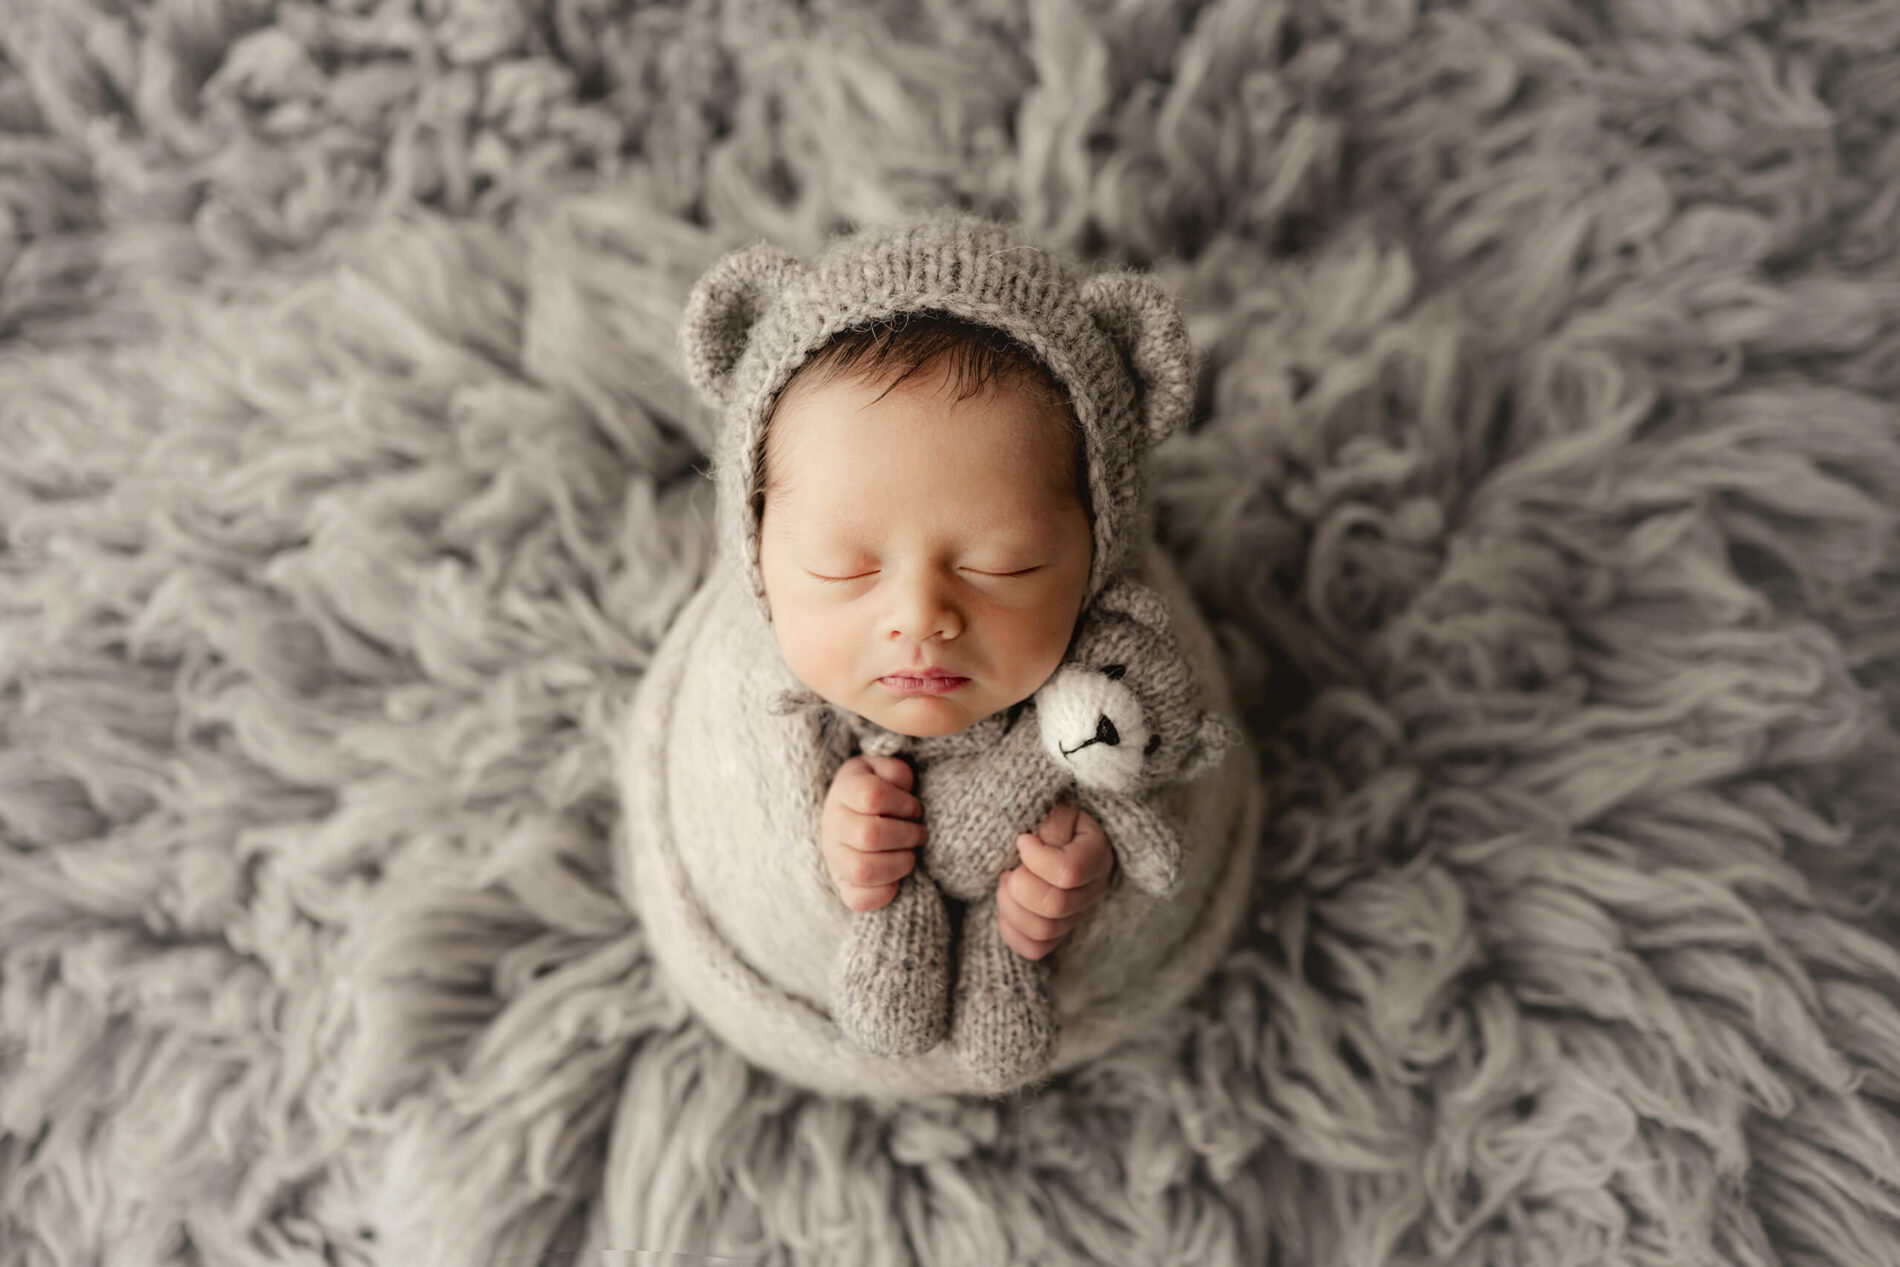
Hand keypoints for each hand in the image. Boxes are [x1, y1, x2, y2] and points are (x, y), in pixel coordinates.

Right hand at [821, 754, 925, 911]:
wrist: (855, 814)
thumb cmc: (878, 789)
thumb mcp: (885, 770)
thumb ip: (895, 771)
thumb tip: (901, 786)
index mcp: (843, 790)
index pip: (873, 797)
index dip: (904, 804)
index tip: (915, 808)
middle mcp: (832, 824)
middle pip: (870, 835)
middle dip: (907, 835)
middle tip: (919, 833)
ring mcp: (834, 857)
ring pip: (863, 869)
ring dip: (900, 863)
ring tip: (910, 854)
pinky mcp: (842, 885)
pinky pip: (858, 900)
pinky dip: (884, 893)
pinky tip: (897, 879)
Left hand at [997, 801, 1114, 959]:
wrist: (1035, 827)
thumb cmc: (1043, 814)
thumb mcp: (1050, 806)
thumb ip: (1047, 821)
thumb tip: (1030, 844)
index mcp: (1097, 853)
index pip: (1069, 872)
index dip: (1036, 859)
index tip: (1022, 840)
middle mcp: (1094, 888)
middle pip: (1055, 906)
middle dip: (1019, 886)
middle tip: (1009, 867)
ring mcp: (1078, 914)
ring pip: (1044, 931)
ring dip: (1010, 906)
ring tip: (1006, 881)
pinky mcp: (1058, 931)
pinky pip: (1035, 948)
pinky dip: (1012, 930)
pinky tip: (1007, 904)